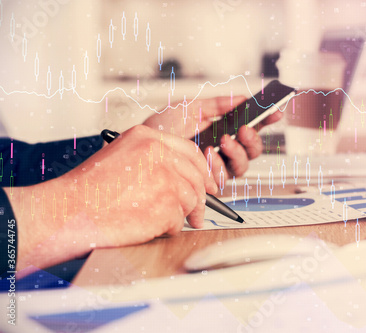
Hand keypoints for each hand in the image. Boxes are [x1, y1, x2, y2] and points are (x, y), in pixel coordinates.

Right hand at [10, 125, 216, 271]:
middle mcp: (158, 153)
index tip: (207, 186)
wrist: (66, 211)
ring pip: (190, 199)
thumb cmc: (88, 191)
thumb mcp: (121, 158)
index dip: (202, 172)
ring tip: (163, 222)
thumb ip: (152, 162)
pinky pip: (179, 220)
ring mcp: (164, 177)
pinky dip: (168, 229)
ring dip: (181, 215)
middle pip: (196, 176)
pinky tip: (150, 227)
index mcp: (146, 138)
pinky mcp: (166, 203)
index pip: (190, 152)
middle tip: (197, 214)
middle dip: (200, 199)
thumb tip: (181, 178)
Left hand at [142, 96, 282, 179]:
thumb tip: (242, 98)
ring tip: (223, 141)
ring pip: (242, 167)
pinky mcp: (206, 183)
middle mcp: (222, 152)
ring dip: (236, 153)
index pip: (250, 127)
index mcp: (222, 131)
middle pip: (253, 151)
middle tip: (244, 129)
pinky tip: (207, 155)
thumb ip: (217, 104)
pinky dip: (216, 165)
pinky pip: (222, 178)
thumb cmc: (161, 129)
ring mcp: (215, 168)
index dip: (266, 120)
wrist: (141, 146)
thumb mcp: (190, 108)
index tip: (275, 112)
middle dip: (253, 140)